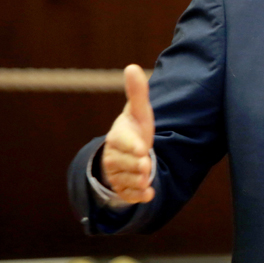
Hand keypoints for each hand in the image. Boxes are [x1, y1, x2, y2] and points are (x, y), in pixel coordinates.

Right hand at [101, 64, 155, 202]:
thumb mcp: (138, 112)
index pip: (123, 142)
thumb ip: (138, 93)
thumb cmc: (135, 129)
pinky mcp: (123, 189)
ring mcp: (117, 174)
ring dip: (140, 180)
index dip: (132, 146)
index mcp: (117, 137)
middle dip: (138, 165)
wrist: (128, 153)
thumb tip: (132, 67)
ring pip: (129, 180)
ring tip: (146, 174)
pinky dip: (140, 196)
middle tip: (145, 165)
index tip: (142, 149)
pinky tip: (149, 194)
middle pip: (127, 164)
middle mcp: (114, 157)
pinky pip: (130, 196)